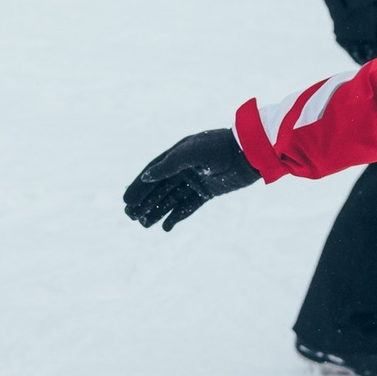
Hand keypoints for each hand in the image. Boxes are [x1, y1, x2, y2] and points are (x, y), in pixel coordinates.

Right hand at [123, 128, 259, 230]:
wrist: (250, 153)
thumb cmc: (220, 148)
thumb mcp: (191, 154)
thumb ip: (168, 165)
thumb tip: (146, 177)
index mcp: (177, 154)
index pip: (153, 172)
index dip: (138, 186)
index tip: (126, 200)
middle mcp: (184, 168)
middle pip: (159, 188)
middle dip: (144, 201)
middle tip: (130, 215)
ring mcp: (196, 181)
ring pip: (171, 199)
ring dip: (157, 211)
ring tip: (143, 224)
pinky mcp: (208, 192)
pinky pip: (188, 206)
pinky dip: (177, 216)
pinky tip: (166, 227)